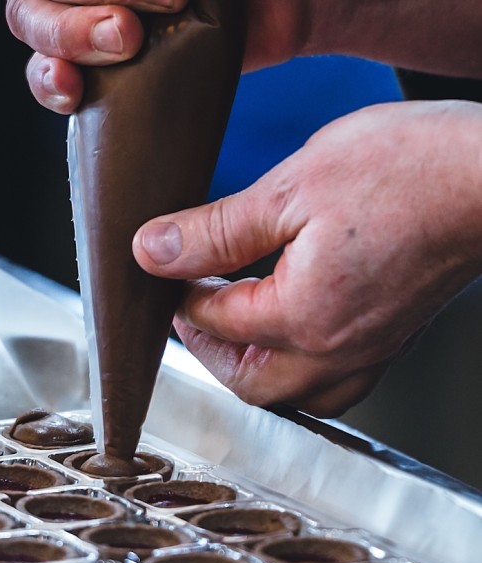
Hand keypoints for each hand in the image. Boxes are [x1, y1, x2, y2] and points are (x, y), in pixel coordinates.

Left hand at [131, 101, 481, 417]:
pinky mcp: (401, 335)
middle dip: (209, 351)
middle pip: (251, 384)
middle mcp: (340, 349)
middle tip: (189, 309)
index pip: (215, 323)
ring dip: (256, 369)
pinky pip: (340, 380)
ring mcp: (376, 348)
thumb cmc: (409, 169)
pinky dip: (303, 367)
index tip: (167, 264)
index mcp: (303, 317)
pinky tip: (298, 328)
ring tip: (235, 326)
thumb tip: (153, 249)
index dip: (179, 294)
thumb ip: (216, 230)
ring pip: (299, 394)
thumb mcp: (290, 187)